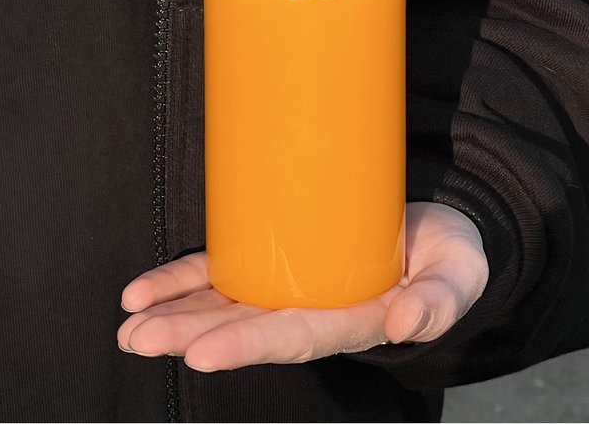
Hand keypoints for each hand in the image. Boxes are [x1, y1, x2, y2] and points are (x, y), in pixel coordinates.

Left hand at [117, 202, 488, 371]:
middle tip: (139, 339)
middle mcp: (312, 312)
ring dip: (174, 317)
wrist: (436, 235)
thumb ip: (440, 300)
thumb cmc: (450, 257)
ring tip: (128, 328)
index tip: (200, 355)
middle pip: (244, 328)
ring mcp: (288, 290)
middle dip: (189, 335)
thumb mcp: (459, 275)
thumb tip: (407, 324)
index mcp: (353, 321)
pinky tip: (143, 294)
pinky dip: (181, 283)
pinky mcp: (275, 262)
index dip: (247, 346)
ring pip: (222, 307)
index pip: (294, 338)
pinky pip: (220, 276)